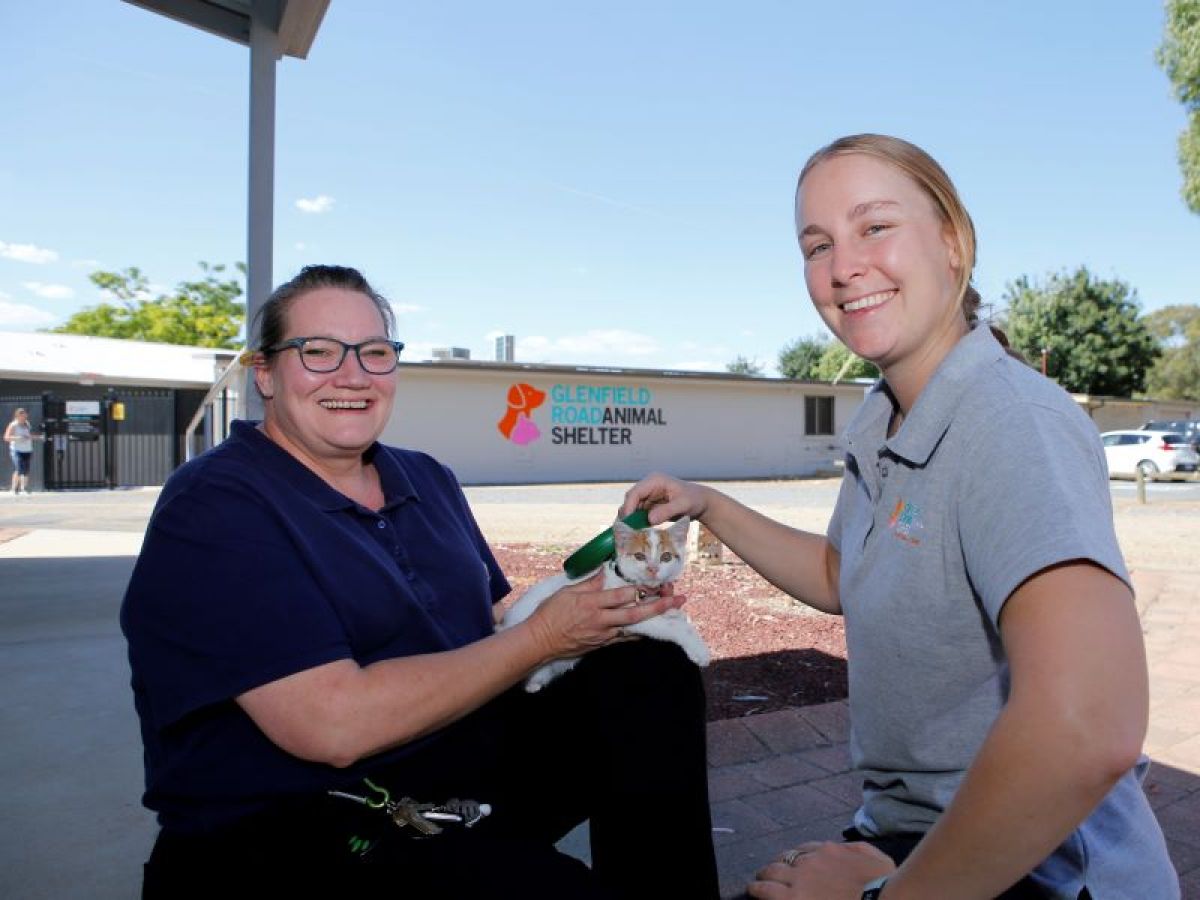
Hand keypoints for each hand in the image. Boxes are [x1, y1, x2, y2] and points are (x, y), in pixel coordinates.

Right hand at [526, 572, 686, 659]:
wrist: (540, 641)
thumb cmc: (550, 614)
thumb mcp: (566, 592)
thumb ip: (589, 583)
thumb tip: (606, 572)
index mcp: (591, 604)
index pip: (620, 596)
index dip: (639, 590)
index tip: (654, 583)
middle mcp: (600, 620)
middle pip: (635, 614)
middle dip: (658, 607)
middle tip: (678, 599)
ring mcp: (603, 635)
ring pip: (634, 628)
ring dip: (653, 620)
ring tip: (671, 612)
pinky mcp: (602, 644)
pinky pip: (624, 637)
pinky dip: (639, 631)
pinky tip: (650, 626)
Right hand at [620, 472, 710, 524]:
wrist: (701, 502)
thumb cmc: (694, 500)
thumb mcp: (683, 505)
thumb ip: (667, 511)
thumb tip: (650, 519)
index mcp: (655, 480)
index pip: (636, 492)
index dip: (629, 506)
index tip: (627, 522)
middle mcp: (648, 486)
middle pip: (631, 499)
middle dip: (628, 514)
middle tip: (627, 530)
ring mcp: (648, 495)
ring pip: (632, 507)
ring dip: (631, 519)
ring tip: (630, 533)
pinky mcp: (649, 504)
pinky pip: (638, 513)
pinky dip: (637, 521)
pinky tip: (638, 531)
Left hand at [748, 841, 894, 899]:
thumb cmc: (883, 884)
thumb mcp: (877, 859)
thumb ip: (861, 851)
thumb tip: (852, 851)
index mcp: (829, 851)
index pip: (806, 850)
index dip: (799, 859)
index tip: (795, 866)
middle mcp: (810, 861)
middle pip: (785, 859)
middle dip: (778, 867)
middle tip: (771, 874)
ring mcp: (799, 880)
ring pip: (771, 872)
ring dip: (764, 877)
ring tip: (756, 884)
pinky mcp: (791, 899)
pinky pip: (765, 891)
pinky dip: (757, 890)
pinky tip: (753, 891)